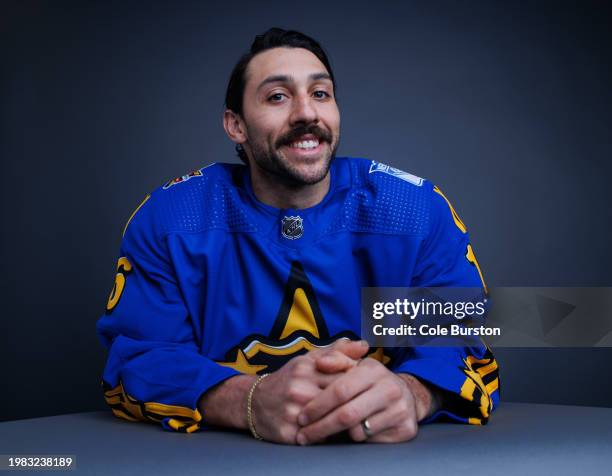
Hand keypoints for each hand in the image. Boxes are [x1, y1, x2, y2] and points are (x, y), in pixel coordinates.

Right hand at [251, 339, 368, 443]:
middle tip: (364, 406)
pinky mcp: (289, 434)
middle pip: (340, 399)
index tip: (362, 387)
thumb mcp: (309, 359)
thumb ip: (338, 351)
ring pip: (332, 420)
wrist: (254, 403)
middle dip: (355, 403)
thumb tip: (364, 345)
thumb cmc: (289, 379)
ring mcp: (293, 412)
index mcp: (306, 368)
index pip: (344, 375)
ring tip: (354, 420)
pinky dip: (330, 437)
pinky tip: (335, 433)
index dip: (358, 383)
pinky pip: (320, 438)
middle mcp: (299, 389)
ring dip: (346, 422)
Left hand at [296, 358, 429, 443]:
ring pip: (358, 432)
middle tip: (304, 435)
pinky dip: (359, 439)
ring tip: (332, 429)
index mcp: (373, 369)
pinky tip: (354, 432)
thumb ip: (334, 359)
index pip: (340, 390)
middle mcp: (390, 388)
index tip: (302, 417)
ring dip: (340, 434)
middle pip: (347, 415)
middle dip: (321, 427)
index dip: (318, 405)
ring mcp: (400, 410)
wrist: (407, 396)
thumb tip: (320, 362)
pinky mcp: (406, 430)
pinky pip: (371, 442)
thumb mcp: (354, 365)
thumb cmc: (371, 381)